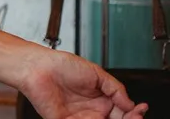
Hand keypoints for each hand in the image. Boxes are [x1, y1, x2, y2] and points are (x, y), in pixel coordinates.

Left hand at [20, 49, 147, 117]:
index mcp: (100, 99)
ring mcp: (79, 118)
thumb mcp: (96, 73)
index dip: (133, 113)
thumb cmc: (61, 65)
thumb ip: (115, 88)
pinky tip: (102, 118)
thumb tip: (130, 103)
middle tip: (134, 115)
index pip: (122, 113)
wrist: (38, 66)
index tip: (140, 110)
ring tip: (125, 117)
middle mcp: (91, 110)